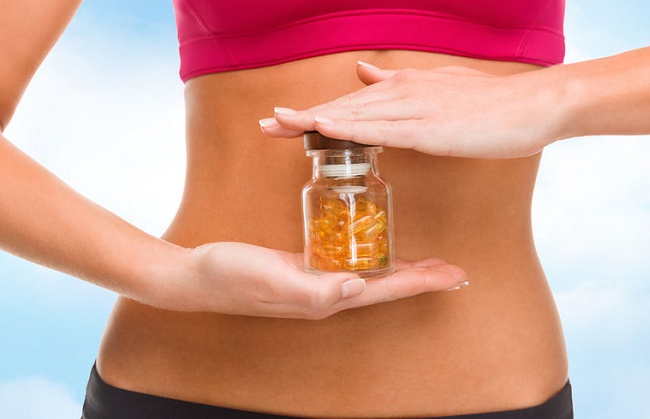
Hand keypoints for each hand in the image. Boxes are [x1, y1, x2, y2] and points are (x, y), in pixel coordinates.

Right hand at [153, 242, 466, 319]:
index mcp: (325, 298)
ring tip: (428, 262)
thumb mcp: (270, 279)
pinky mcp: (302, 266)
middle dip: (420, 277)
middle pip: (384, 284)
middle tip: (453, 268)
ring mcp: (315, 281)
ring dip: (401, 268)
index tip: (453, 274)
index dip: (420, 282)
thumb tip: (359, 287)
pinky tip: (375, 244)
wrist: (196, 275)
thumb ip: (314, 290)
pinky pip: (346, 260)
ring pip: (370, 273)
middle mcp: (326, 293)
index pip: (384, 290)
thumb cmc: (229, 277)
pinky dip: (369, 253)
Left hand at [260, 62, 566, 158]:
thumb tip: (363, 72)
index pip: (349, 103)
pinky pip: (382, 130)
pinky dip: (350, 129)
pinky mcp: (429, 129)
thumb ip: (397, 82)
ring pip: (354, 116)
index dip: (313, 113)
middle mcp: (402, 95)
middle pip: (342, 108)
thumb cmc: (489, 104)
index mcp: (403, 89)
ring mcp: (414, 111)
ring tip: (278, 125)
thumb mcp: (437, 87)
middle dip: (300, 118)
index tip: (281, 122)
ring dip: (313, 120)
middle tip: (264, 126)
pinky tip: (324, 128)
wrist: (533, 105)